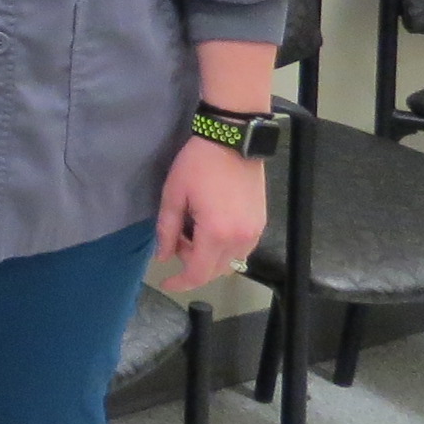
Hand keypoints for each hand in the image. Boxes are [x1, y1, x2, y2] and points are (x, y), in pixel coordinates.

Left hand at [154, 136, 266, 292]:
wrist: (233, 140)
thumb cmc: (198, 164)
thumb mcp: (174, 194)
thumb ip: (167, 229)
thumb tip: (163, 256)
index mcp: (216, 233)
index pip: (198, 273)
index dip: (180, 282)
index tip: (165, 282)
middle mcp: (240, 240)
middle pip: (214, 271)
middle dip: (191, 264)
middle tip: (177, 240)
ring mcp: (254, 233)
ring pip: (229, 263)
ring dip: (208, 257)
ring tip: (192, 231)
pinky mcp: (261, 224)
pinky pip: (241, 250)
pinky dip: (223, 249)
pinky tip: (210, 228)